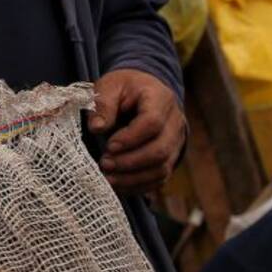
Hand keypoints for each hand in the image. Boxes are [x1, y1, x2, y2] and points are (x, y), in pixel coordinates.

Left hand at [87, 68, 185, 194]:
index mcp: (160, 98)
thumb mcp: (110, 86)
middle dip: (130, 162)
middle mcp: (174, 122)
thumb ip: (103, 105)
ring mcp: (175, 142)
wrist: (145, 91)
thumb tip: (96, 128)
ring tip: (108, 178)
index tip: (109, 146)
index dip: (131, 138)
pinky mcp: (170, 157)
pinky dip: (138, 185)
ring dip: (133, 178)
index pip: (152, 122)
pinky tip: (117, 184)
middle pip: (160, 150)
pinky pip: (159, 178)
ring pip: (162, 168)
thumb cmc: (124, 88)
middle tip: (104, 164)